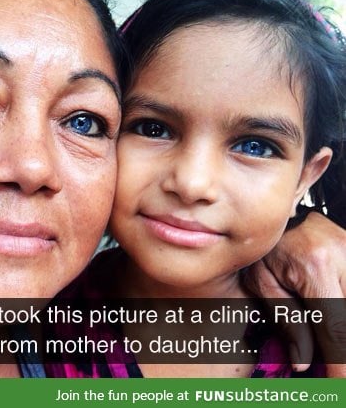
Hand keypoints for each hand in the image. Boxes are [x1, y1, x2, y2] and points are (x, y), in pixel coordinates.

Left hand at [243, 212, 345, 375]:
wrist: (278, 214)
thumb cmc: (265, 248)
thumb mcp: (262, 281)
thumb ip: (287, 320)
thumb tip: (302, 362)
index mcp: (314, 264)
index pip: (337, 328)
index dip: (341, 365)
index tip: (337, 386)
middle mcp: (344, 254)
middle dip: (342, 348)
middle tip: (331, 367)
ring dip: (340, 328)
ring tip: (324, 335)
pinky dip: (341, 310)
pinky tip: (331, 321)